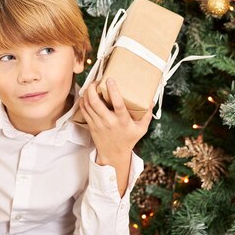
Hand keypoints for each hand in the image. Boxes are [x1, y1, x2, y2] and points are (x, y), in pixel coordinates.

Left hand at [79, 78, 152, 194]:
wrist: (113, 154)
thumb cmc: (128, 140)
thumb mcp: (141, 129)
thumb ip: (147, 115)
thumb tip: (151, 101)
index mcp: (122, 121)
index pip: (117, 104)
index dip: (113, 91)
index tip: (110, 80)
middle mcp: (109, 121)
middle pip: (96, 102)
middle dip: (93, 88)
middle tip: (96, 81)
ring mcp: (98, 123)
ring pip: (88, 105)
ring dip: (87, 93)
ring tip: (91, 86)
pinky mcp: (91, 125)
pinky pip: (84, 110)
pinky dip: (83, 101)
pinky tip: (86, 95)